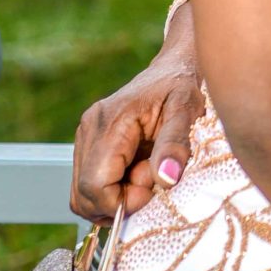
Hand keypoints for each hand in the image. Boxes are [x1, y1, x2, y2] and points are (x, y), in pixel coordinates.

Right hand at [70, 28, 204, 221]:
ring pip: (82, 195)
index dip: (122, 201)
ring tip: (144, 174)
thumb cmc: (182, 87)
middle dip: (118, 202)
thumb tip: (165, 179)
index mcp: (109, 122)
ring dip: (114, 198)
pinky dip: (111, 191)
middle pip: (84, 195)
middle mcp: (89, 130)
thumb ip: (175, 144)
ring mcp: (85, 137)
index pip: (94, 185)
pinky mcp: (88, 145)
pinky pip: (89, 185)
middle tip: (150, 182)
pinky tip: (136, 173)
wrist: (173, 68)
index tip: (151, 190)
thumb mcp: (187, 111)